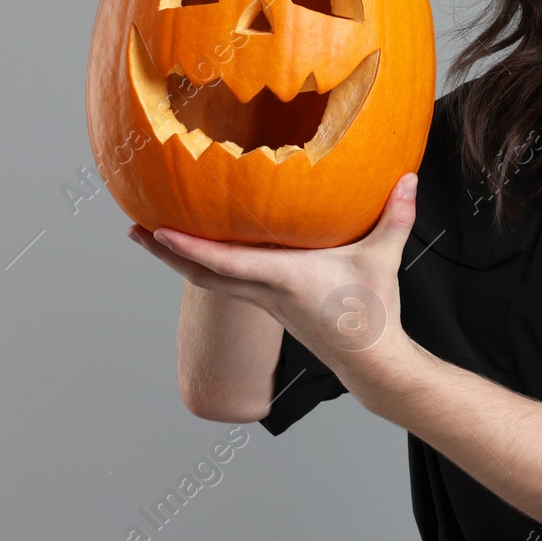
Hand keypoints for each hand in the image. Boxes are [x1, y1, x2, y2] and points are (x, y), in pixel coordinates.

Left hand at [128, 172, 424, 403]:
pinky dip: (204, 265)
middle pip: (200, 274)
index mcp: (283, 278)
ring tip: (153, 236)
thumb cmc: (372, 313)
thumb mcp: (383, 259)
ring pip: (209, 281)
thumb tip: (409, 177)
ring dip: (179, 259)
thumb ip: (395, 217)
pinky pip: (226, 283)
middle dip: (165, 252)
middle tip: (133, 230)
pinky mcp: (271, 306)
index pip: (222, 262)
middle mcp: (264, 292)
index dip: (186, 246)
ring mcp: (264, 302)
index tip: (154, 229)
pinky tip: (201, 250)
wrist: (370, 363)